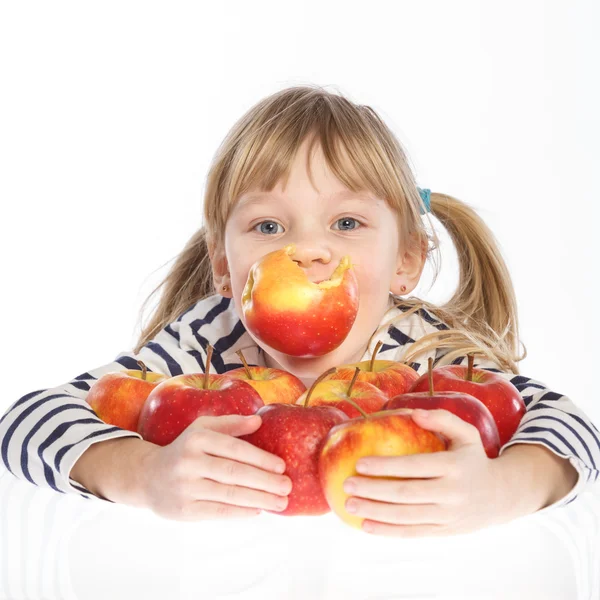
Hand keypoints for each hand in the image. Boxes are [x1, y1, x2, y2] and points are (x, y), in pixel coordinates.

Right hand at [141, 414, 291, 521]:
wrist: (148, 476)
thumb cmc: (185, 449)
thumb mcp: (202, 429)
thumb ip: (230, 424)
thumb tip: (258, 420)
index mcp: (197, 438)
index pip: (235, 449)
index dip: (260, 458)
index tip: (282, 466)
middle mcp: (189, 462)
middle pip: (234, 473)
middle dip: (265, 481)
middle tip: (287, 486)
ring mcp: (185, 487)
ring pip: (229, 494)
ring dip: (259, 499)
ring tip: (280, 503)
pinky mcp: (184, 510)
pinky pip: (218, 512)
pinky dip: (240, 512)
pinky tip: (258, 510)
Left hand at [343, 408, 503, 536]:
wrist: (501, 496)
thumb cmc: (473, 459)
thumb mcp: (466, 433)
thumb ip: (442, 419)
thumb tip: (414, 413)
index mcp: (454, 467)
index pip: (415, 466)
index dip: (386, 466)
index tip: (360, 463)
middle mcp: (451, 493)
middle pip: (406, 494)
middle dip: (373, 490)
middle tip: (347, 484)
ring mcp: (448, 516)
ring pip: (406, 517)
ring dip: (375, 512)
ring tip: (349, 504)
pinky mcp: (444, 531)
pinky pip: (413, 532)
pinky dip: (388, 531)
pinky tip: (366, 525)